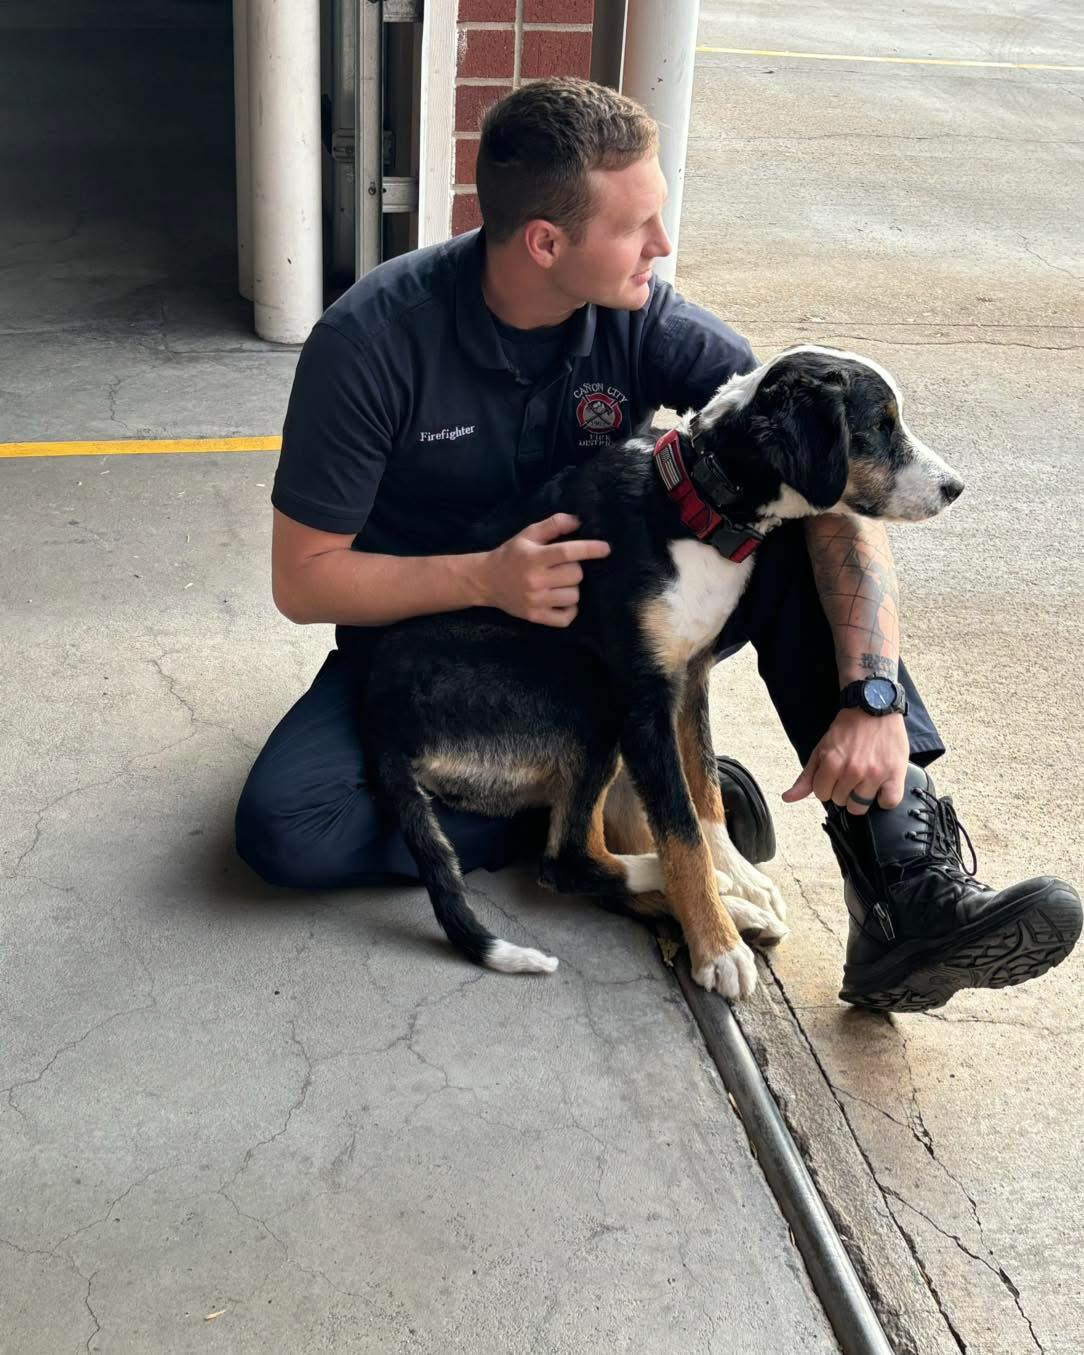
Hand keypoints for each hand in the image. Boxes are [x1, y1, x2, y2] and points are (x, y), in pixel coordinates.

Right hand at [480, 512, 610, 627]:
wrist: (486, 581)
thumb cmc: (511, 555)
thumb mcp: (528, 535)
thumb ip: (553, 525)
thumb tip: (579, 521)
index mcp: (534, 557)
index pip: (567, 552)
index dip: (590, 549)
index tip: (606, 548)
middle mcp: (535, 580)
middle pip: (575, 575)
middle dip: (576, 568)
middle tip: (564, 567)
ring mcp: (536, 601)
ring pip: (574, 596)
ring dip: (572, 588)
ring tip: (560, 583)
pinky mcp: (535, 617)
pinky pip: (566, 617)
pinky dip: (570, 610)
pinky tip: (563, 600)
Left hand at [782, 709, 909, 814]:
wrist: (875, 707)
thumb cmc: (847, 728)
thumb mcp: (821, 749)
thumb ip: (806, 777)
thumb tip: (788, 798)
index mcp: (832, 763)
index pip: (822, 795)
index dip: (827, 786)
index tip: (834, 776)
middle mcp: (852, 770)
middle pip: (841, 801)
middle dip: (843, 791)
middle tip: (851, 774)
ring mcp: (875, 774)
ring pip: (860, 806)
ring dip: (861, 796)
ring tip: (865, 781)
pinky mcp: (895, 774)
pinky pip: (888, 802)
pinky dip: (885, 798)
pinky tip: (881, 787)